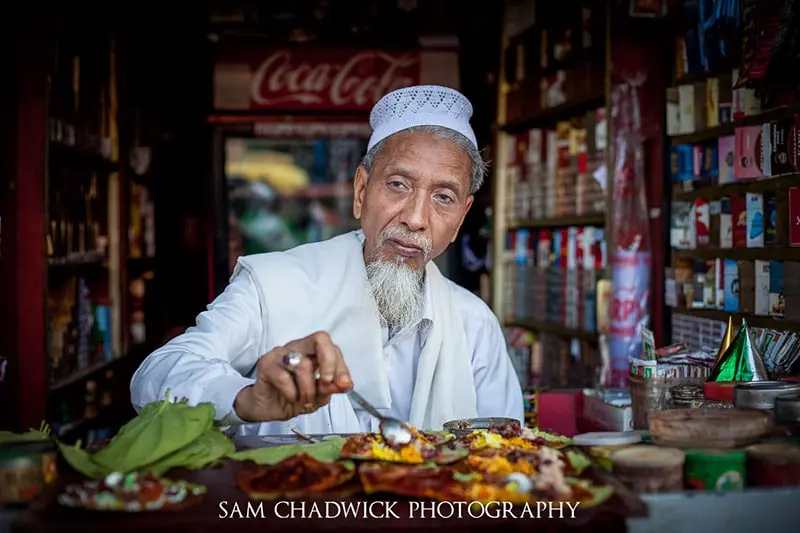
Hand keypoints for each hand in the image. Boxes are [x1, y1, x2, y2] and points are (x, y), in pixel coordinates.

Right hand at [234, 331, 352, 422]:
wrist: (266, 408)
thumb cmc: (292, 396)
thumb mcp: (317, 396)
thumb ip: (331, 387)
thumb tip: (345, 384)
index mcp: (312, 352)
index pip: (332, 347)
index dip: (341, 366)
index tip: (344, 385)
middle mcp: (298, 348)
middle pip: (320, 339)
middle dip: (329, 362)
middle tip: (327, 383)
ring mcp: (281, 353)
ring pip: (303, 364)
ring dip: (308, 389)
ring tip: (305, 401)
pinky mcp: (266, 364)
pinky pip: (284, 377)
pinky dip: (292, 393)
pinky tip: (291, 399)